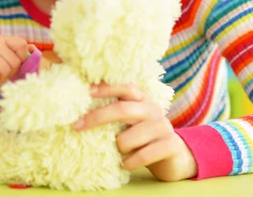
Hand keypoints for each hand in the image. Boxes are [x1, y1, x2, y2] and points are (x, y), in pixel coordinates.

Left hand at [72, 83, 196, 181]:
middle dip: (98, 117)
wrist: (175, 157)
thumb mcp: (130, 121)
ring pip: (128, 139)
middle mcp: (153, 109)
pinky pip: (142, 156)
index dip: (106, 88)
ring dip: (118, 148)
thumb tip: (81, 112)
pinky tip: (126, 164)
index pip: (125, 88)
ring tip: (120, 152)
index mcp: (143, 99)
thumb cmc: (143, 138)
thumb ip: (114, 113)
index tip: (86, 92)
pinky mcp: (171, 145)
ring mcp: (164, 126)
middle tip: (77, 126)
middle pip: (122, 109)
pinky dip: (129, 162)